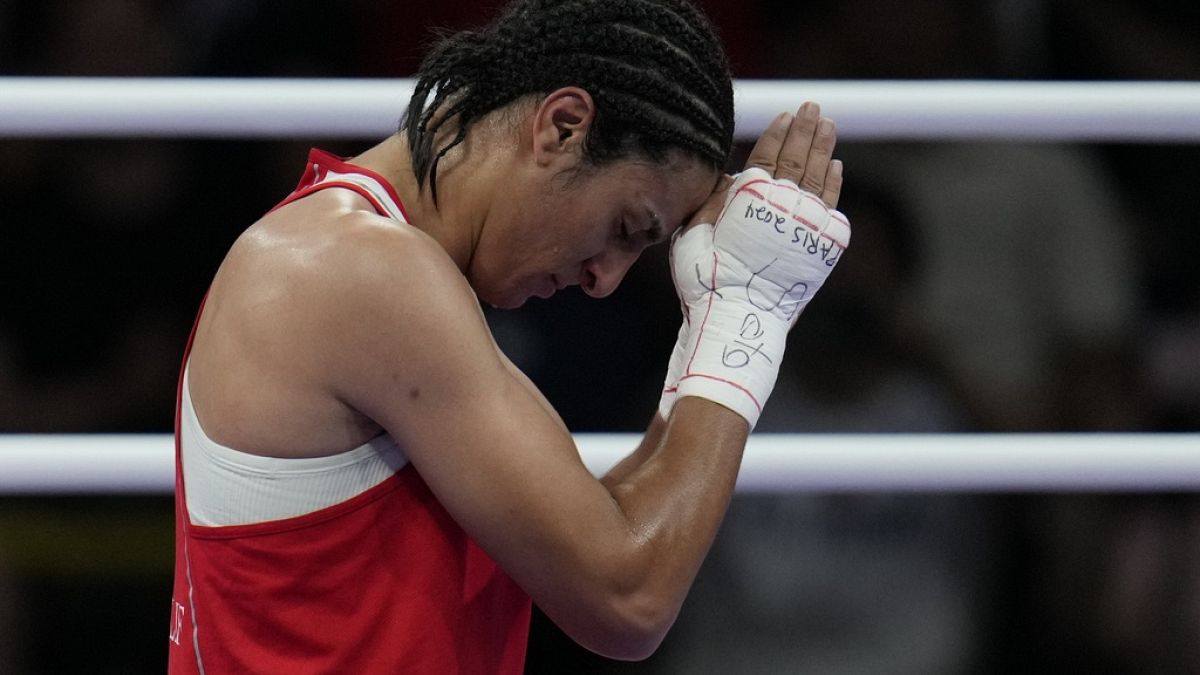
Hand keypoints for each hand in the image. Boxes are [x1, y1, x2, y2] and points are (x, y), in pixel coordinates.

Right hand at [659, 102, 850, 426]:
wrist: (739, 316)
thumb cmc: (706, 279)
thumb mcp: (694, 231)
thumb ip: (713, 199)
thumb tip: (730, 175)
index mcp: (750, 197)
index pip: (767, 155)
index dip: (777, 133)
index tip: (787, 115)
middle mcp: (782, 204)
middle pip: (797, 159)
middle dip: (806, 130)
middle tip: (814, 108)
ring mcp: (806, 223)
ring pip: (818, 176)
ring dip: (824, 148)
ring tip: (829, 126)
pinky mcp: (823, 245)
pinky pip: (831, 206)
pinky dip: (833, 183)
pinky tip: (835, 167)